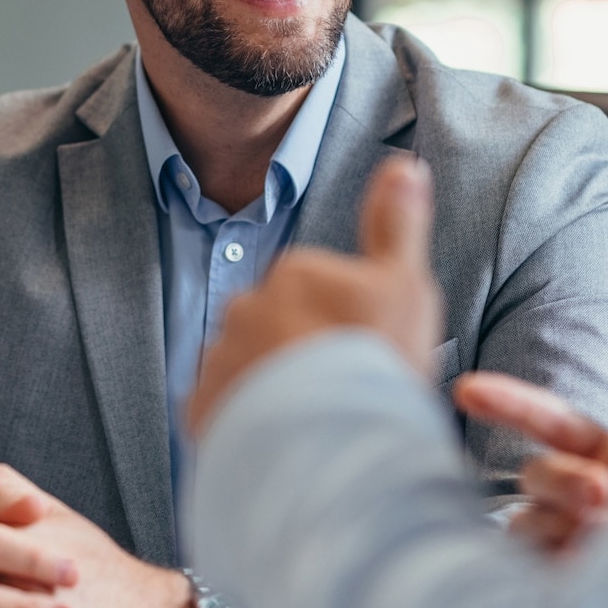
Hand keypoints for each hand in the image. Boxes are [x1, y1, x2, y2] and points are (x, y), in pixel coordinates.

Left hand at [189, 155, 442, 437]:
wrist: (333, 444)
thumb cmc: (376, 362)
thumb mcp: (405, 285)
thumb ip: (398, 223)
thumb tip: (403, 163)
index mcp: (294, 270)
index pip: (314, 290)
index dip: (341, 323)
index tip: (361, 353)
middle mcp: (245, 305)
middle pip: (275, 326)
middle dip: (299, 352)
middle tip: (337, 390)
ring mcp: (219, 357)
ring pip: (246, 367)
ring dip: (269, 387)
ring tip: (310, 422)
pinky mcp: (201, 408)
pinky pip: (222, 409)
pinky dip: (242, 421)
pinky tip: (278, 440)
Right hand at [455, 322, 607, 553]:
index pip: (551, 423)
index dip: (508, 403)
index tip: (468, 390)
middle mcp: (591, 502)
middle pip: (537, 474)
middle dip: (562, 480)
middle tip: (605, 495)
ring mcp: (578, 547)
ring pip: (527, 521)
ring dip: (559, 523)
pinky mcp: (570, 592)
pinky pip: (531, 568)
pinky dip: (553, 561)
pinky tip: (591, 569)